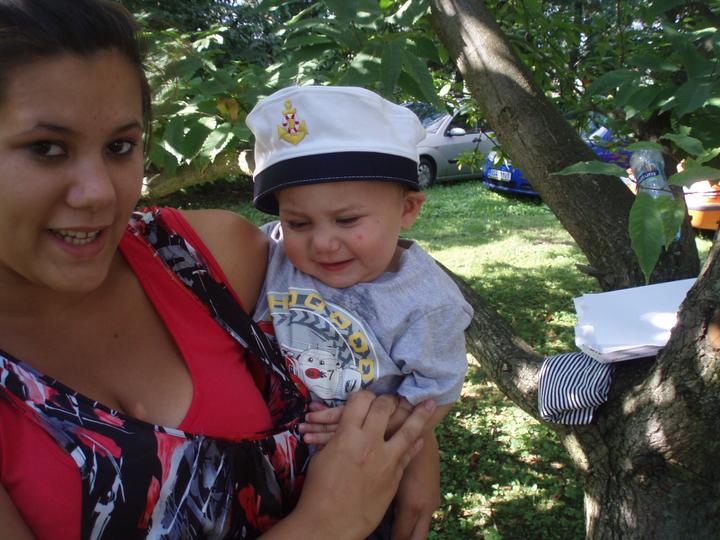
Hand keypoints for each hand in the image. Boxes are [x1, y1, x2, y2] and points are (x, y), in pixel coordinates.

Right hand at [266, 391, 435, 539]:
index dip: (364, 396)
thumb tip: (344, 428)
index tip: (367, 398)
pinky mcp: (394, 477)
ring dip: (420, 415)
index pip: (361, 400)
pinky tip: (421, 437)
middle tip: (393, 398)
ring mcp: (385, 460)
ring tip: (430, 404)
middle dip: (389, 400)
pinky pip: (409, 454)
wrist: (330, 524)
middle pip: (384, 408)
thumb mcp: (322, 457)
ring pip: (408, 430)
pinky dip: (415, 443)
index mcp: (347, 435)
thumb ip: (337, 438)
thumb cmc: (319, 491)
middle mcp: (369, 443)